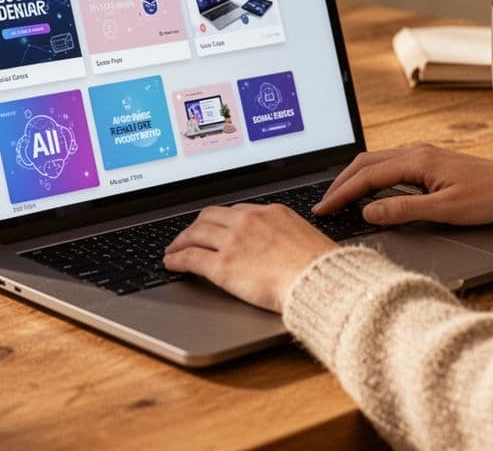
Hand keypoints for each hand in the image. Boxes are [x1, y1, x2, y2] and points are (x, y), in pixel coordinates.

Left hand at [164, 204, 336, 312]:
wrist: (319, 281)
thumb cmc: (320, 267)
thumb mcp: (305, 237)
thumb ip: (286, 234)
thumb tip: (280, 243)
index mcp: (270, 212)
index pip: (236, 211)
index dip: (221, 220)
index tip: (215, 227)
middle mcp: (248, 222)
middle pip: (209, 216)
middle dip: (196, 225)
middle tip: (189, 235)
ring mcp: (233, 242)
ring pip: (195, 234)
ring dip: (180, 241)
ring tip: (174, 249)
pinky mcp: (222, 266)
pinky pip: (191, 258)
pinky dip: (176, 258)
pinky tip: (171, 263)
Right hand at [314, 145, 492, 224]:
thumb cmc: (490, 198)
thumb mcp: (445, 210)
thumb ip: (403, 210)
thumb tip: (368, 212)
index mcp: (418, 161)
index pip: (367, 176)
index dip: (342, 194)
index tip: (323, 209)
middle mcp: (417, 152)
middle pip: (365, 163)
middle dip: (341, 183)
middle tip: (323, 204)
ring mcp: (423, 155)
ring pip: (377, 161)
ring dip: (355, 178)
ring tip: (339, 198)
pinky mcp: (430, 162)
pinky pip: (390, 165)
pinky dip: (371, 177)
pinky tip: (370, 191)